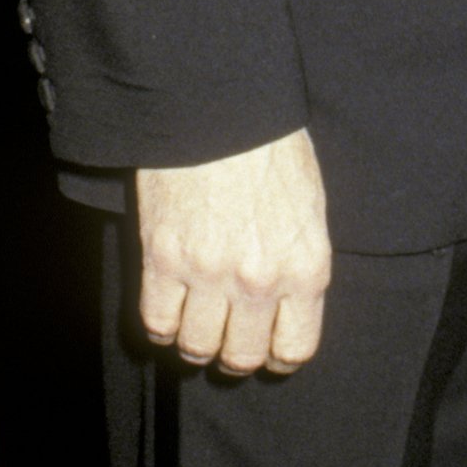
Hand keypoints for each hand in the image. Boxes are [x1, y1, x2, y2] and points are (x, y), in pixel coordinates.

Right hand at [136, 127, 331, 376]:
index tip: (266, 348)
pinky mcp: (163, 259)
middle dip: (234, 354)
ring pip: (195, 347)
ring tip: (196, 322)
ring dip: (195, 341)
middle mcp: (260, 280)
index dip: (277, 355)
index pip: (294, 349)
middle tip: (227, 338)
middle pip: (240, 357)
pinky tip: (169, 308)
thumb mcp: (310, 207)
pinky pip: (156, 322)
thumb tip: (288, 305)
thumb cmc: (272, 149)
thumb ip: (300, 263)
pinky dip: (161, 325)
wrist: (222, 109)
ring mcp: (209, 273)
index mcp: (306, 267)